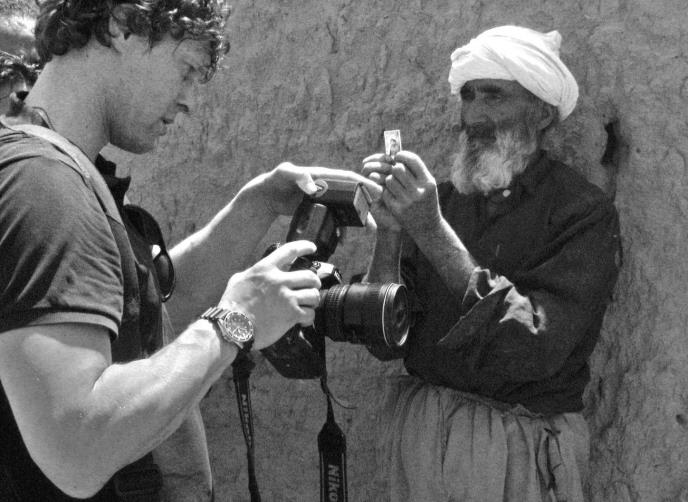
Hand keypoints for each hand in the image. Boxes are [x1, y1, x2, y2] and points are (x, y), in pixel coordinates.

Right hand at [218, 240, 321, 349]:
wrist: (231, 328)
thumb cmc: (231, 306)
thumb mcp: (238, 280)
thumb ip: (252, 273)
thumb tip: (258, 271)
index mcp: (265, 269)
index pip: (290, 250)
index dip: (304, 246)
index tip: (312, 248)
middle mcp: (278, 281)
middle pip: (309, 276)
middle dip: (314, 282)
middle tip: (312, 287)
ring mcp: (286, 298)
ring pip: (314, 294)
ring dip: (313, 300)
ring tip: (308, 304)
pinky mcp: (290, 315)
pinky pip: (310, 313)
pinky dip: (309, 317)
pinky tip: (302, 319)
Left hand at [250, 162, 382, 216]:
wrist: (269, 196)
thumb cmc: (276, 180)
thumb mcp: (285, 173)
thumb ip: (298, 175)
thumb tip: (313, 186)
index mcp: (323, 176)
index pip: (347, 178)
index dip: (363, 183)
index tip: (377, 190)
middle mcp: (327, 187)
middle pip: (351, 195)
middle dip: (366, 206)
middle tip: (376, 216)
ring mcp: (324, 200)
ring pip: (345, 209)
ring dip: (357, 219)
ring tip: (368, 229)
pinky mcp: (319, 210)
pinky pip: (334, 219)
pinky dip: (340, 228)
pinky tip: (343, 238)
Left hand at [362, 151, 440, 236]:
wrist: (428, 227)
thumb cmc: (426, 202)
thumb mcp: (428, 186)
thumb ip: (417, 172)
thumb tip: (398, 154)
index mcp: (429, 183)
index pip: (413, 160)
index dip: (402, 155)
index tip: (397, 156)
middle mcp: (419, 191)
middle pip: (398, 169)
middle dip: (394, 169)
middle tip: (395, 173)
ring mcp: (408, 201)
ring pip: (389, 180)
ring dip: (390, 180)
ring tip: (395, 186)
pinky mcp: (397, 209)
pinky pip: (386, 192)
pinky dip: (387, 192)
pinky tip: (394, 197)